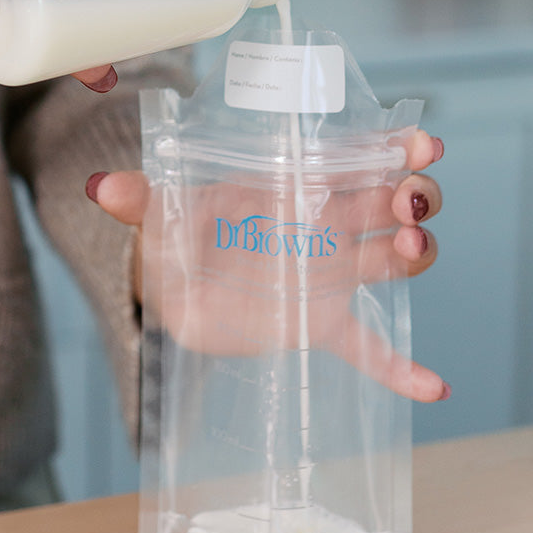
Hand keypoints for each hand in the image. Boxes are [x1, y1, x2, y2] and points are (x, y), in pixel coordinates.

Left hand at [89, 130, 448, 402]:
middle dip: (412, 197)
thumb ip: (141, 198)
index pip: (355, 160)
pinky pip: (369, 346)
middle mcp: (324, 227)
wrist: (175, 283)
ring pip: (393, 261)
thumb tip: (99, 187)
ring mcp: (329, 276)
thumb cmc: (178, 234)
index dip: (393, 149)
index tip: (420, 144)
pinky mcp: (320, 323)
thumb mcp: (161, 213)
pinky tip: (433, 387)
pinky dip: (400, 367)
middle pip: (390, 206)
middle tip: (406, 201)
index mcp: (294, 188)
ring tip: (408, 248)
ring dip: (415, 254)